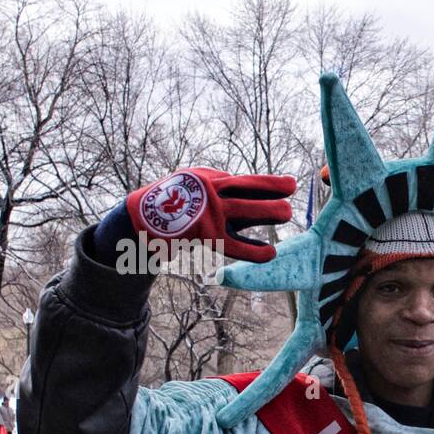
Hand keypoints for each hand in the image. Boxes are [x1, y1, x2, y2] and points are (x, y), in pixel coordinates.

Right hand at [126, 167, 296, 263]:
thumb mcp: (196, 183)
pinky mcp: (204, 235)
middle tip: (292, 199)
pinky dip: (253, 250)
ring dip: (268, 212)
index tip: (292, 183)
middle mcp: (210, 194)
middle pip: (246, 191)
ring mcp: (208, 214)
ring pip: (244, 212)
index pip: (245, 181)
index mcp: (210, 180)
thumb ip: (223, 185)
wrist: (141, 217)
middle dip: (272, 193)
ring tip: (288, 213)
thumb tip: (253, 189)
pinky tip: (270, 253)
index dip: (270, 183)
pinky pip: (234, 245)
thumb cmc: (177, 200)